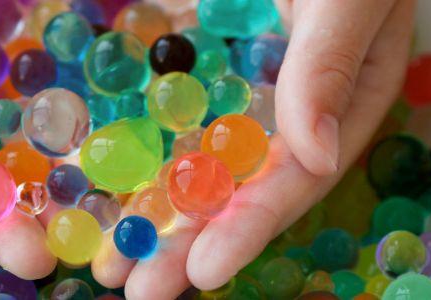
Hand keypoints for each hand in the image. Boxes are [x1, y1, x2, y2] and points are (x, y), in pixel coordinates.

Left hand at [90, 0, 415, 296]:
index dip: (249, 226)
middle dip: (187, 242)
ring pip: (193, 158)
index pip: (297, 173)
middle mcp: (288, 99)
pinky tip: (90, 188)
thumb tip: (315, 154)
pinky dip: (128, 152)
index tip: (202, 271)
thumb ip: (330, 61)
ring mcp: (236, 80)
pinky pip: (157, 113)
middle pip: (238, 183)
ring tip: (109, 263)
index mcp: (340, 91)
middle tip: (138, 290)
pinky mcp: (190, 59)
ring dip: (151, 211)